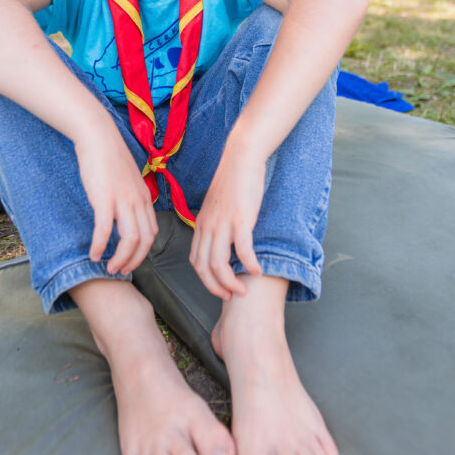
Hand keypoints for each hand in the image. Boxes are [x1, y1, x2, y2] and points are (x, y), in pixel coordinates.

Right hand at [74, 121, 157, 275]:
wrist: (98, 136)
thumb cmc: (109, 157)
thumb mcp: (127, 180)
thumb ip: (130, 198)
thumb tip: (125, 215)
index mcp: (145, 197)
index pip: (151, 233)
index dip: (142, 252)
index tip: (129, 260)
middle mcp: (138, 201)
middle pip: (144, 240)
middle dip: (134, 261)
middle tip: (120, 270)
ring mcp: (123, 200)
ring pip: (130, 239)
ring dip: (121, 258)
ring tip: (110, 268)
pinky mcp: (104, 198)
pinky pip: (105, 229)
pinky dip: (101, 246)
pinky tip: (94, 254)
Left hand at [189, 140, 264, 299]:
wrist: (241, 158)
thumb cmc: (233, 181)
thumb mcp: (217, 206)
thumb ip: (217, 225)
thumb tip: (224, 243)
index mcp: (201, 225)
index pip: (196, 261)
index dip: (207, 280)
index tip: (221, 288)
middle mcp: (207, 227)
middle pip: (203, 268)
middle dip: (216, 288)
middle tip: (230, 297)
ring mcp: (222, 224)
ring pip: (218, 264)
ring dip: (230, 283)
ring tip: (242, 290)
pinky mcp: (240, 219)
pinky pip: (243, 250)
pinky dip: (249, 265)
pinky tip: (258, 271)